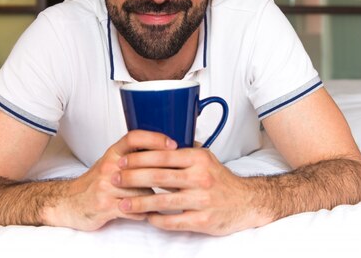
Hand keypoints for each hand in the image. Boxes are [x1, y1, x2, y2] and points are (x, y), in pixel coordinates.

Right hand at [41, 130, 176, 230]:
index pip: (134, 138)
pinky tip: (145, 211)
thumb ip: (136, 156)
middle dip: (163, 173)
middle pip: (143, 166)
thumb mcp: (114, 162)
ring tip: (158, 199)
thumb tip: (168, 152)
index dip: (155, 139)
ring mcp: (106, 187)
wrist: (71, 201)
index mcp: (113, 153)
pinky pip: (134, 209)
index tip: (173, 144)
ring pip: (142, 191)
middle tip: (178, 178)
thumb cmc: (99, 182)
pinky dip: (143, 212)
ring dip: (152, 198)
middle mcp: (109, 166)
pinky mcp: (105, 206)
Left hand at [113, 146, 270, 235]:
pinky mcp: (203, 220)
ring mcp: (202, 200)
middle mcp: (201, 177)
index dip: (139, 158)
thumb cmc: (221, 179)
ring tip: (122, 203)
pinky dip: (157, 220)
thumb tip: (157, 139)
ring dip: (139, 203)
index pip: (163, 155)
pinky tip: (146, 218)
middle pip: (159, 177)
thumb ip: (183, 151)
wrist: (245, 202)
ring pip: (163, 202)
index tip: (122, 160)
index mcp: (198, 159)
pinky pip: (174, 221)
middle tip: (115, 179)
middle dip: (132, 178)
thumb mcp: (205, 158)